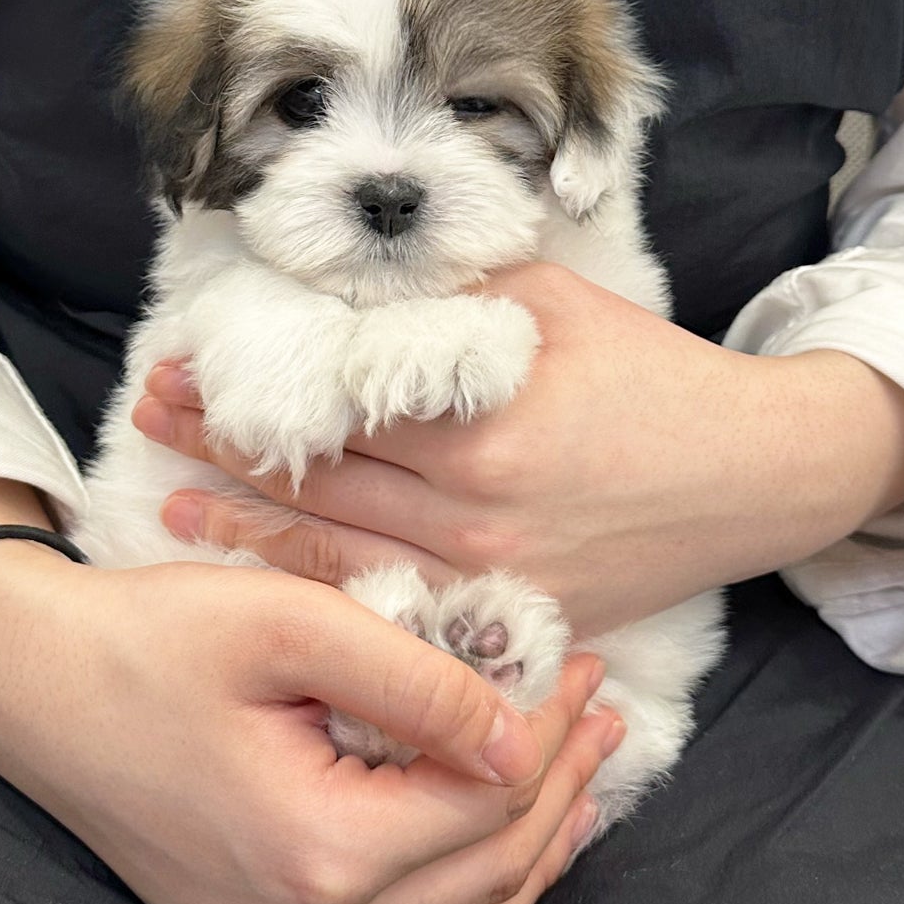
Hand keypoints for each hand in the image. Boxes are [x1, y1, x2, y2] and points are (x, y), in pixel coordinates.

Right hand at [0, 482, 621, 903]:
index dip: (552, 735)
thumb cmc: (152, 635)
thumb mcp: (291, 621)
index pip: (486, 809)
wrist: (32, 680)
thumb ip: (418, 682)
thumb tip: (523, 734)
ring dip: (523, 867)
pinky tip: (478, 879)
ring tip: (570, 786)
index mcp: (312, 850)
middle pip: (482, 883)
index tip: (582, 664)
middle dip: (559, 792)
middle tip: (596, 710)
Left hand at [134, 262, 903, 635]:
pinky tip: (267, 581)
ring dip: (247, 528)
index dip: (246, 391)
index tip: (182, 366)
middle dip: (223, 450)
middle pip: (318, 482)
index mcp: (482, 430)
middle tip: (151, 422)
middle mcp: (474, 517)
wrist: (753, 477)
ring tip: (171, 506)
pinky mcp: (509, 620)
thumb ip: (453, 295)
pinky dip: (322, 591)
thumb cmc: (655, 377)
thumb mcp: (558, 304)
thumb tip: (351, 283)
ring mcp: (490, 581)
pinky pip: (396, 610)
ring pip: (338, 558)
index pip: (331, 410)